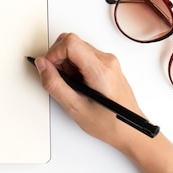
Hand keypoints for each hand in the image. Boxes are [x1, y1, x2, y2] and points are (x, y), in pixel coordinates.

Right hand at [33, 33, 145, 151]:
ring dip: (66, 64)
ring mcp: (108, 61)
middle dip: (58, 58)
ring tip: (72, 85)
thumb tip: (42, 65)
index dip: (53, 52)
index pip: (70, 43)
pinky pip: (83, 55)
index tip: (49, 67)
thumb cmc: (110, 124)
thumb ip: (55, 84)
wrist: (131, 130)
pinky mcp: (107, 64)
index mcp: (100, 70)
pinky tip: (79, 84)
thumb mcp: (75, 108)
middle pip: (72, 42)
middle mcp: (107, 60)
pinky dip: (74, 66)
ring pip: (76, 48)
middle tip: (61, 79)